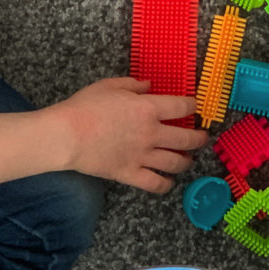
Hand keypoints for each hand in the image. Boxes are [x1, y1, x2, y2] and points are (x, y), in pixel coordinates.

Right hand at [46, 77, 210, 193]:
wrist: (67, 135)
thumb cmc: (84, 106)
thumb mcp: (109, 85)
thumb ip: (133, 85)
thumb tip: (149, 85)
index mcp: (148, 108)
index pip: (181, 106)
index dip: (192, 105)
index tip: (193, 106)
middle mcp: (152, 133)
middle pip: (186, 139)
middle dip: (199, 138)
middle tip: (202, 138)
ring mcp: (143, 156)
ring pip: (176, 163)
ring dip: (186, 161)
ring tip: (188, 159)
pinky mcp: (130, 174)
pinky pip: (155, 183)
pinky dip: (166, 184)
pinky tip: (168, 181)